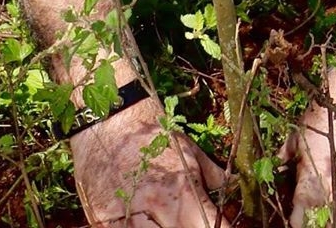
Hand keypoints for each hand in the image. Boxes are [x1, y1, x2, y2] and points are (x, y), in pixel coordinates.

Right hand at [71, 96, 230, 226]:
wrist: (107, 118)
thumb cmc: (152, 131)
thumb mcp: (188, 148)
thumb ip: (212, 174)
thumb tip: (233, 187)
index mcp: (184, 191)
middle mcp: (158, 208)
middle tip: (191, 223)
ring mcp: (128, 217)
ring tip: (166, 223)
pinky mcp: (102, 221)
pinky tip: (145, 224)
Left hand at [289, 53, 335, 226]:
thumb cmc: (332, 104)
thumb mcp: (302, 126)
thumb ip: (290, 153)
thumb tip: (278, 166)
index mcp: (320, 171)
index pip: (304, 212)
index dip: (298, 222)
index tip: (295, 223)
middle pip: (334, 225)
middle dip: (326, 227)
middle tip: (320, 224)